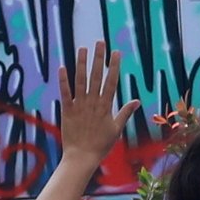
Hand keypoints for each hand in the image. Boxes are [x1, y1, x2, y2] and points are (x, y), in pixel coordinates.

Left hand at [51, 43, 123, 166]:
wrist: (82, 157)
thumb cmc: (101, 145)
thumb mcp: (116, 129)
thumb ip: (125, 113)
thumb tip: (137, 101)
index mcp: (106, 106)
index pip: (111, 82)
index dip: (114, 66)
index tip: (116, 52)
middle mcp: (93, 103)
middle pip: (96, 76)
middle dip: (99, 58)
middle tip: (100, 42)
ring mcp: (79, 106)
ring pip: (81, 81)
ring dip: (82, 64)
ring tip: (83, 48)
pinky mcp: (67, 110)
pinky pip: (65, 93)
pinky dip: (63, 80)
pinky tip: (63, 67)